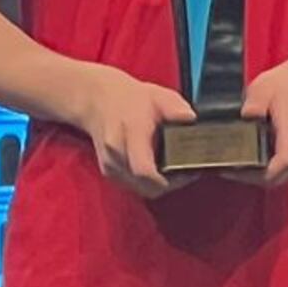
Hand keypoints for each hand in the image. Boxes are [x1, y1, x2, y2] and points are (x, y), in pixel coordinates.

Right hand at [68, 62, 194, 197]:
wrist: (97, 100)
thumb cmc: (129, 99)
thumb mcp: (158, 96)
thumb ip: (176, 108)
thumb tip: (191, 118)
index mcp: (131, 133)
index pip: (144, 170)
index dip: (169, 180)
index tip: (187, 173)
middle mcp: (117, 153)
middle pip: (146, 186)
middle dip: (170, 185)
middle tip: (187, 173)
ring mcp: (110, 165)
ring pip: (141, 190)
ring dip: (159, 186)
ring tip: (176, 172)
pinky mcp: (109, 172)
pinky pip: (133, 187)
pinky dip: (148, 184)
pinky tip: (160, 172)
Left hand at [241, 55, 287, 188]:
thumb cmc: (287, 87)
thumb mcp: (264, 86)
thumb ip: (255, 101)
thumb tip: (247, 114)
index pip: (285, 160)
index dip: (259, 172)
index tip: (235, 169)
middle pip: (281, 175)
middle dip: (254, 176)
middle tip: (232, 168)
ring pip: (285, 178)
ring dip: (264, 175)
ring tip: (244, 165)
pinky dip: (277, 173)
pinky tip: (263, 162)